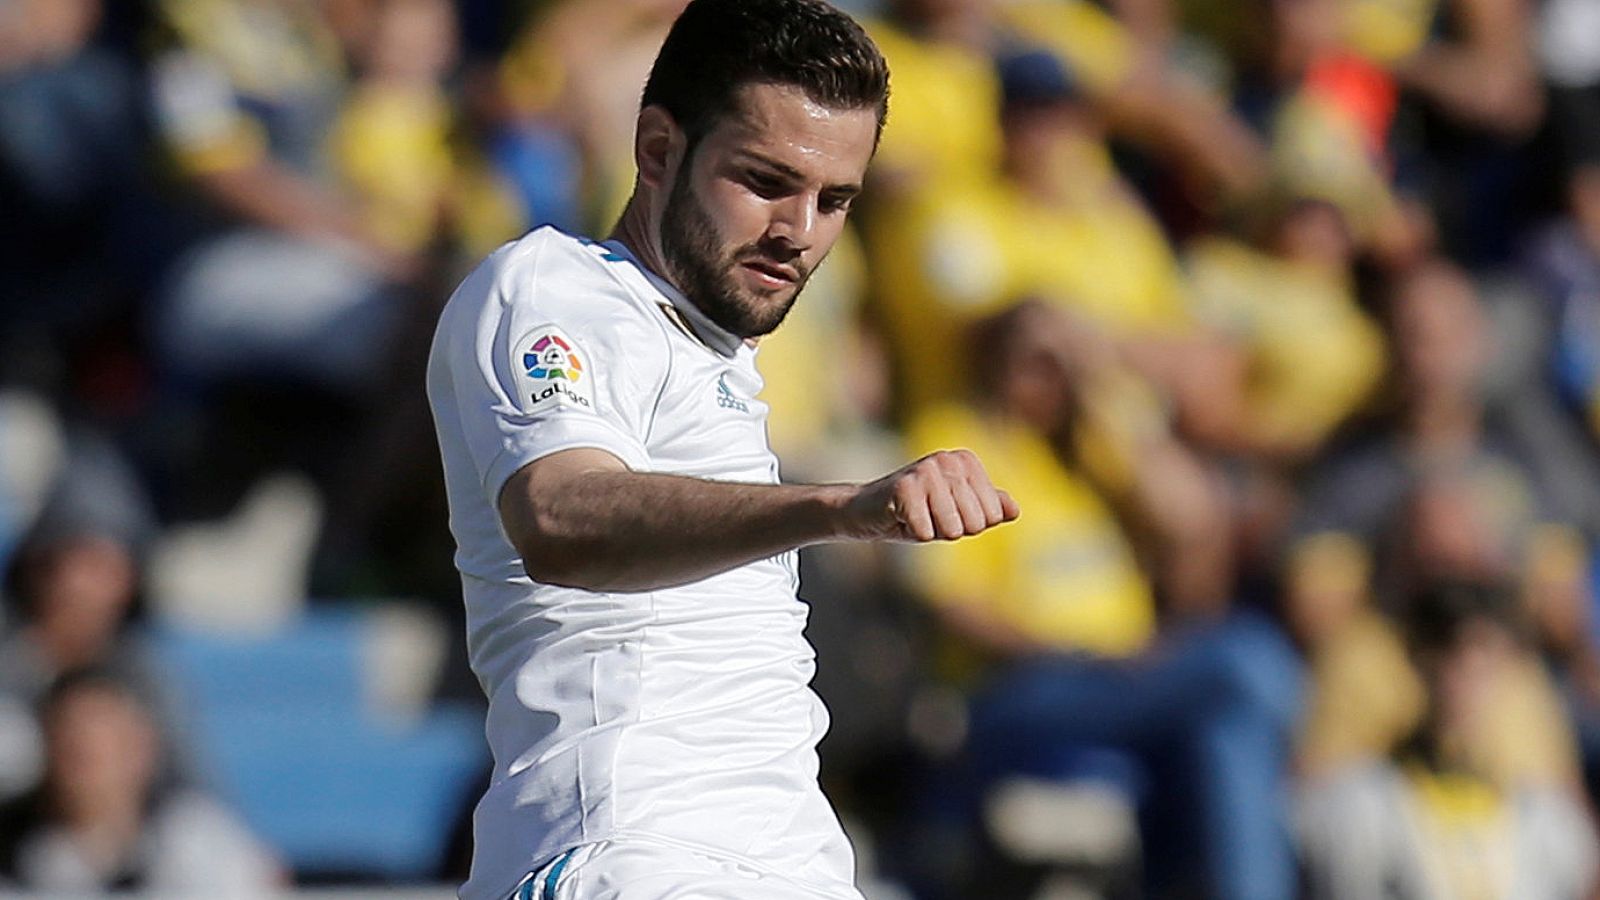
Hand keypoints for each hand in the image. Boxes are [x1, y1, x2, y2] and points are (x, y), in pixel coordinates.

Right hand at [844, 450, 1018, 541]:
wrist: (867, 511)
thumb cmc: (918, 512)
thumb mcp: (959, 512)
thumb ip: (989, 509)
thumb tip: (1014, 510)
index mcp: (966, 461)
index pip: (992, 516)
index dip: (969, 525)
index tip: (946, 513)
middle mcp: (948, 459)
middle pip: (975, 523)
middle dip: (951, 530)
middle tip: (929, 516)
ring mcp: (925, 470)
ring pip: (952, 529)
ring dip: (932, 531)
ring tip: (916, 516)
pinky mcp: (904, 486)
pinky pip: (925, 532)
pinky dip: (913, 533)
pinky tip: (900, 517)